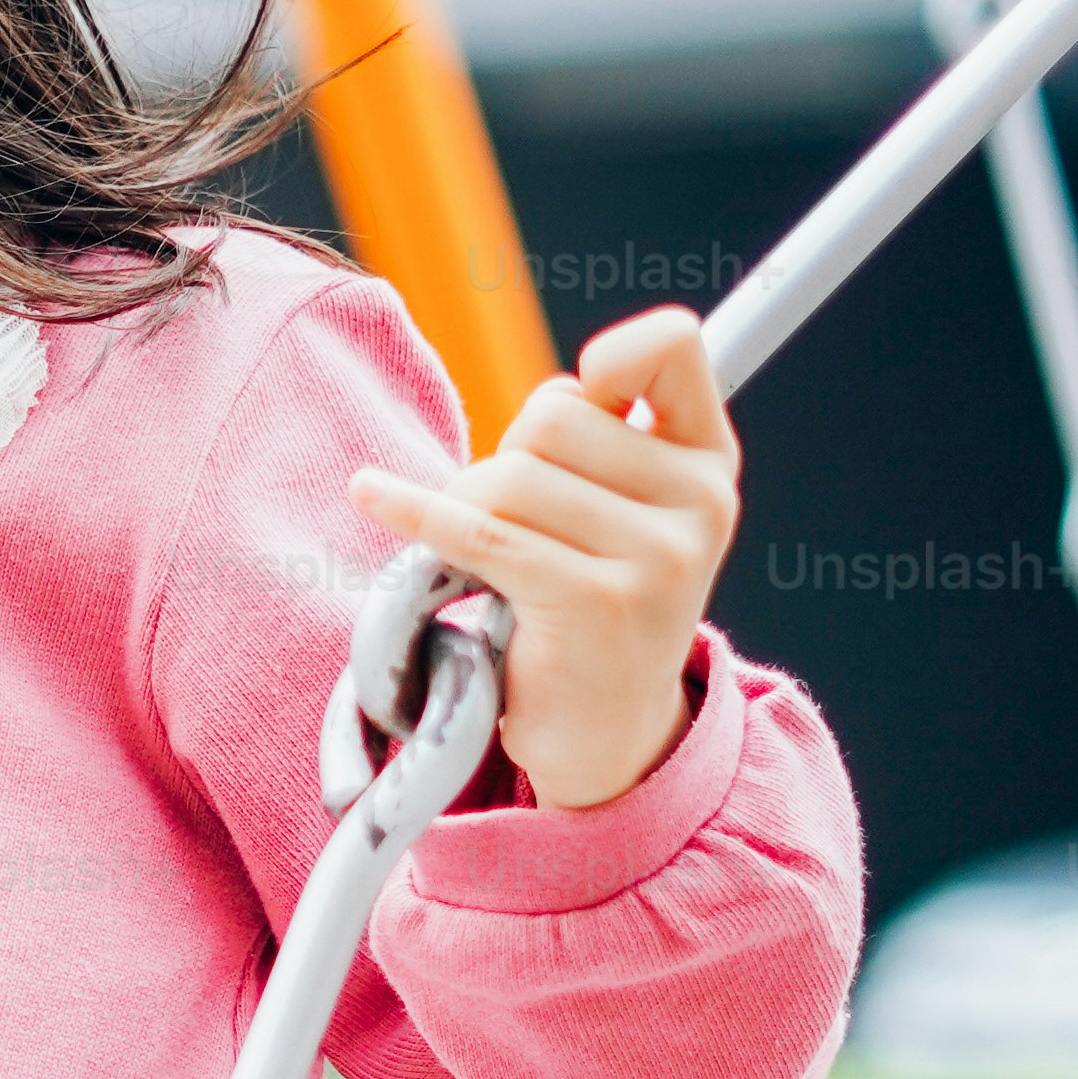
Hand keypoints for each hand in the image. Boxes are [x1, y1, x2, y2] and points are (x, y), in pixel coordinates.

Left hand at [347, 306, 738, 813]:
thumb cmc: (591, 602)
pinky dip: (413, 511)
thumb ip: (610, 437)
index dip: (612, 354)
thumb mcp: (626, 511)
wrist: (607, 733)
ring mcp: (656, 558)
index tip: (585, 389)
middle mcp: (699, 502)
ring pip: (508, 478)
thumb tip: (584, 375)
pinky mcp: (595, 604)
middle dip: (506, 457)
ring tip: (489, 563)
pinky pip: (479, 534)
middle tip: (513, 526)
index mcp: (708, 462)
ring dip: (466, 509)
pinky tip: (369, 494)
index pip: (674, 345)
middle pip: (552, 415)